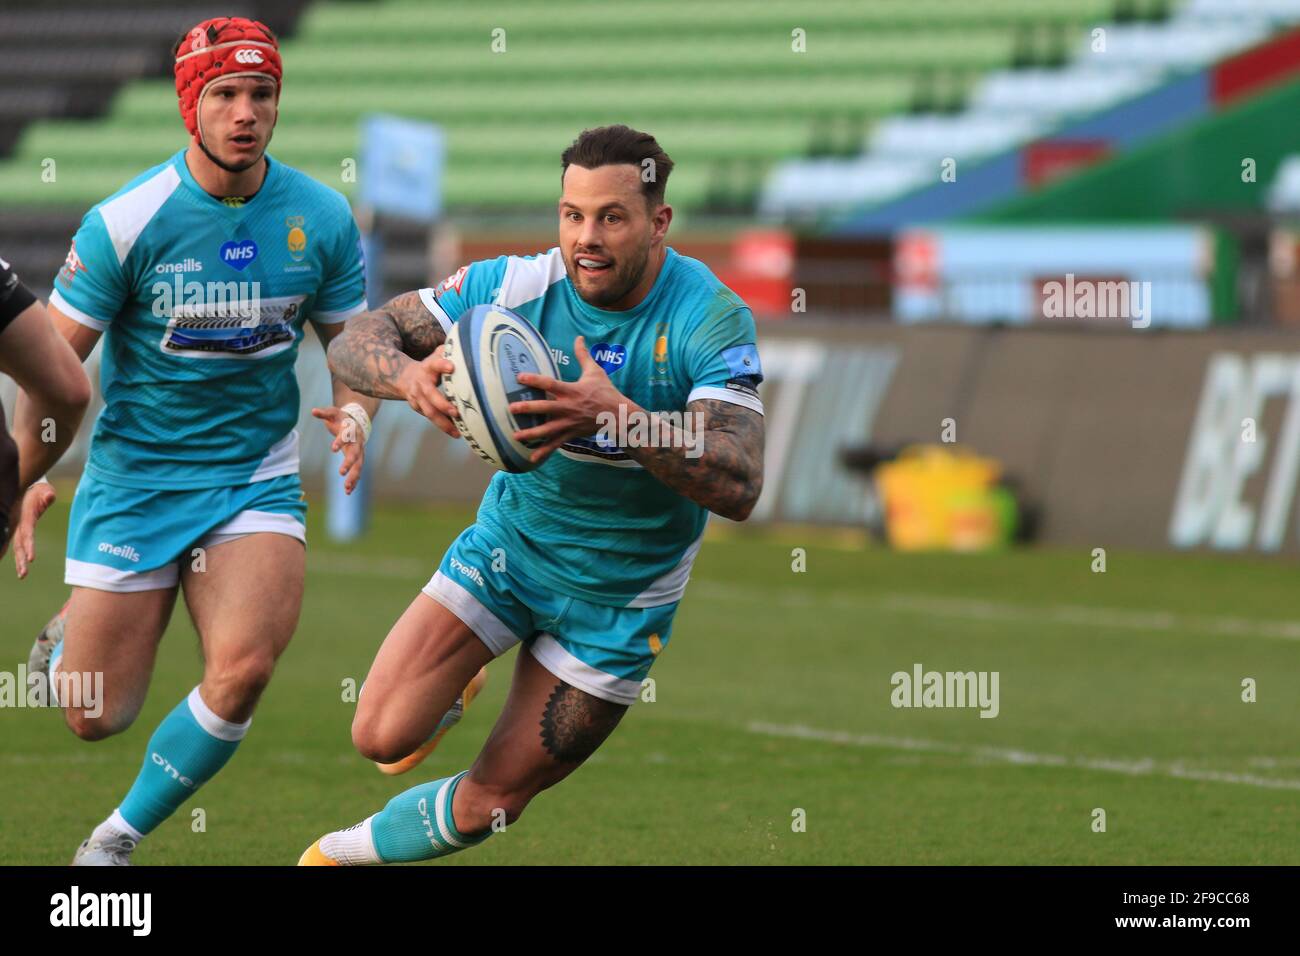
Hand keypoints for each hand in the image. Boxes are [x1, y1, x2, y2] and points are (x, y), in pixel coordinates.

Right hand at [12, 481, 55, 578]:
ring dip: (18, 561)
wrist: (25, 488)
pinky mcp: (16, 530)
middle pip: (18, 545)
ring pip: (15, 547)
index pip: (27, 534)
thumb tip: (50, 496)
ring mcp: (15, 528)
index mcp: (25, 517)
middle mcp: (17, 524)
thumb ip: (47, 495)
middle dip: (20, 560)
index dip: (29, 546)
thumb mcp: (45, 491)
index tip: (31, 558)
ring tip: (22, 575)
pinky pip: (15, 544)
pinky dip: (10, 554)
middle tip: (24, 574)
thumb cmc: (39, 491)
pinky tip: (18, 567)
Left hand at [311, 406, 366, 493]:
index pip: (347, 436)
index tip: (333, 448)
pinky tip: (348, 491)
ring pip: (359, 466)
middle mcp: (358, 442)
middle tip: (341, 472)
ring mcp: (360, 452)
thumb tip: (313, 411)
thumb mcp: (332, 413)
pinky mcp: (358, 460)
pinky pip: (357, 471)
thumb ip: (324, 413)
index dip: (340, 441)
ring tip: (346, 488)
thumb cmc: (341, 418)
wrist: (356, 422)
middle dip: (349, 463)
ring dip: (353, 477)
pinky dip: (354, 481)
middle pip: (356, 454)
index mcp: (351, 430)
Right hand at [396, 352, 459, 438]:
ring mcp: (417, 397)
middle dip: (443, 404)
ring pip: (429, 412)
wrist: (404, 378)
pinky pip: (430, 418)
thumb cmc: (429, 367)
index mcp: (427, 367)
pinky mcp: (417, 408)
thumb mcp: (435, 356)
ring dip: (443, 423)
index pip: (434, 364)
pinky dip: (442, 425)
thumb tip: (465, 347)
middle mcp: (421, 383)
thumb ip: (446, 353)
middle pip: (430, 395)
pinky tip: (455, 431)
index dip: (442, 364)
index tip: (451, 367)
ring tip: (457, 431)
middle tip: (456, 412)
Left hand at [511, 335, 627, 464]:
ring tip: (515, 436)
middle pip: (545, 408)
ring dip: (531, 434)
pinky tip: (531, 458)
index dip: (535, 380)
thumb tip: (579, 337)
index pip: (550, 384)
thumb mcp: (595, 371)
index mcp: (571, 391)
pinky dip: (544, 452)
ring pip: (547, 430)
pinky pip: (555, 444)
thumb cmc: (606, 392)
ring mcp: (569, 423)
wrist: (618, 416)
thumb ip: (583, 355)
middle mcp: (568, 408)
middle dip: (528, 409)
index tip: (519, 377)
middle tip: (511, 409)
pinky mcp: (571, 434)